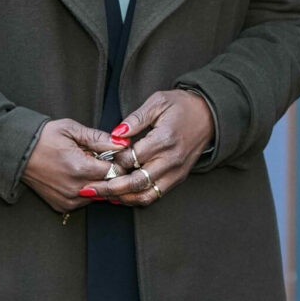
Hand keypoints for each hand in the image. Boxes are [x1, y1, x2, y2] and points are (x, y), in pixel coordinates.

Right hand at [22, 118, 126, 213]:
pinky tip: (77, 175)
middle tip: (99, 159)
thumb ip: (99, 138)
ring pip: (99, 195)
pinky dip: (88, 189)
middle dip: (110, 173)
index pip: (116, 172)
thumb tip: (123, 143)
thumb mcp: (72, 129)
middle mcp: (75, 189)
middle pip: (110, 186)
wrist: (18, 153)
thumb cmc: (44, 137)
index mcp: (79, 169)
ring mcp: (68, 200)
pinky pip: (86, 200)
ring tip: (85, 165)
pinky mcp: (62, 206)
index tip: (111, 153)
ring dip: (99, 182)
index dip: (117, 161)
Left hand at [81, 90, 213, 206]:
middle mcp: (171, 159)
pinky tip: (120, 196)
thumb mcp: (158, 102)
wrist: (211, 114)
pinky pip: (155, 195)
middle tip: (88, 189)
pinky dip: (136, 198)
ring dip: (122, 198)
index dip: (112, 161)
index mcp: (164, 139)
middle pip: (136, 182)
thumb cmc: (182, 105)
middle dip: (109, 188)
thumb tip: (115, 134)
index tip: (99, 158)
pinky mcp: (179, 178)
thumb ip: (136, 118)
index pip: (131, 158)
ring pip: (145, 194)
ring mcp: (176, 171)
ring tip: (102, 196)